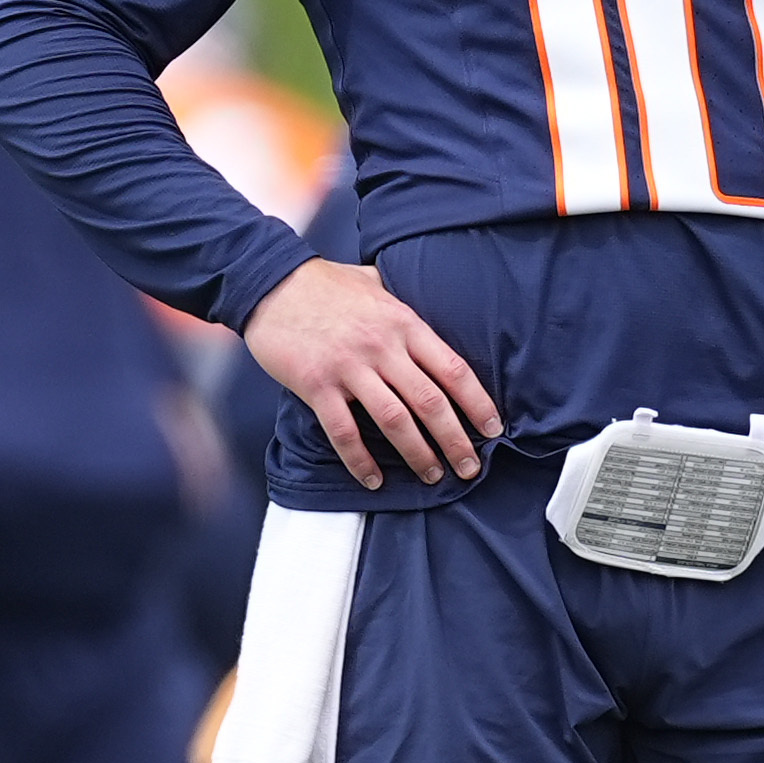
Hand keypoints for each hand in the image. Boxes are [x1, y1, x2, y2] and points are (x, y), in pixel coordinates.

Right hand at [242, 258, 500, 489]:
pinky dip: (360, 460)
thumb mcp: (376, 284)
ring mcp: (349, 367)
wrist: (270, 282)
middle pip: (431, 402)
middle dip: (456, 440)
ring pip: (395, 420)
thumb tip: (429, 314)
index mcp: (404, 323)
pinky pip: (344, 431)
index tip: (493, 429)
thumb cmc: (327, 283)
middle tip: (471, 467)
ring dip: (418, 454)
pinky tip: (373, 480)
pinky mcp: (316, 384)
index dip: (478, 403)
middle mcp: (382, 346)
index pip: (454, 369)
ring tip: (433, 476)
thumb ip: (403, 306)